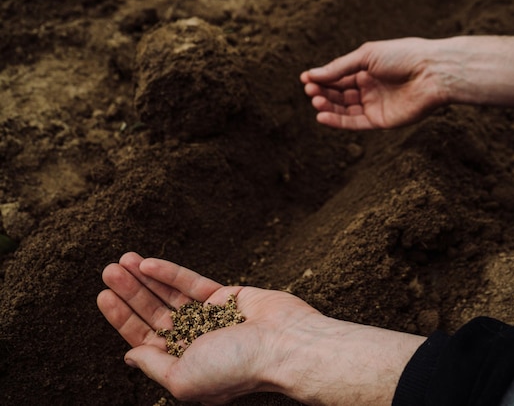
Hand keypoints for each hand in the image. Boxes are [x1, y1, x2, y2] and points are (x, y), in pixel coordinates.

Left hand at [98, 253, 424, 404]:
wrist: (285, 345)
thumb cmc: (237, 368)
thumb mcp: (183, 378)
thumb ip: (154, 366)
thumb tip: (129, 355)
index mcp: (183, 363)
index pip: (143, 337)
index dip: (121, 317)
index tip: (103, 296)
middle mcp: (194, 340)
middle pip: (153, 312)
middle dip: (130, 292)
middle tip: (108, 270)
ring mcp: (209, 316)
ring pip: (170, 293)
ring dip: (145, 278)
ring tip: (122, 260)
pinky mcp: (225, 295)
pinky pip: (192, 282)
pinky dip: (170, 272)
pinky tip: (148, 262)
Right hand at [300, 38, 450, 129]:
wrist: (432, 73)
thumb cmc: (403, 56)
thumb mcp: (366, 56)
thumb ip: (339, 68)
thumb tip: (312, 74)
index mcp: (367, 69)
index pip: (338, 76)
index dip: (321, 78)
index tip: (305, 78)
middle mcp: (369, 88)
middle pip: (339, 93)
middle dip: (323, 92)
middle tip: (309, 91)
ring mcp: (374, 105)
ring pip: (344, 109)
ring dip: (327, 106)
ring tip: (314, 101)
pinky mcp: (380, 121)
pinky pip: (354, 123)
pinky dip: (337, 121)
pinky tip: (322, 116)